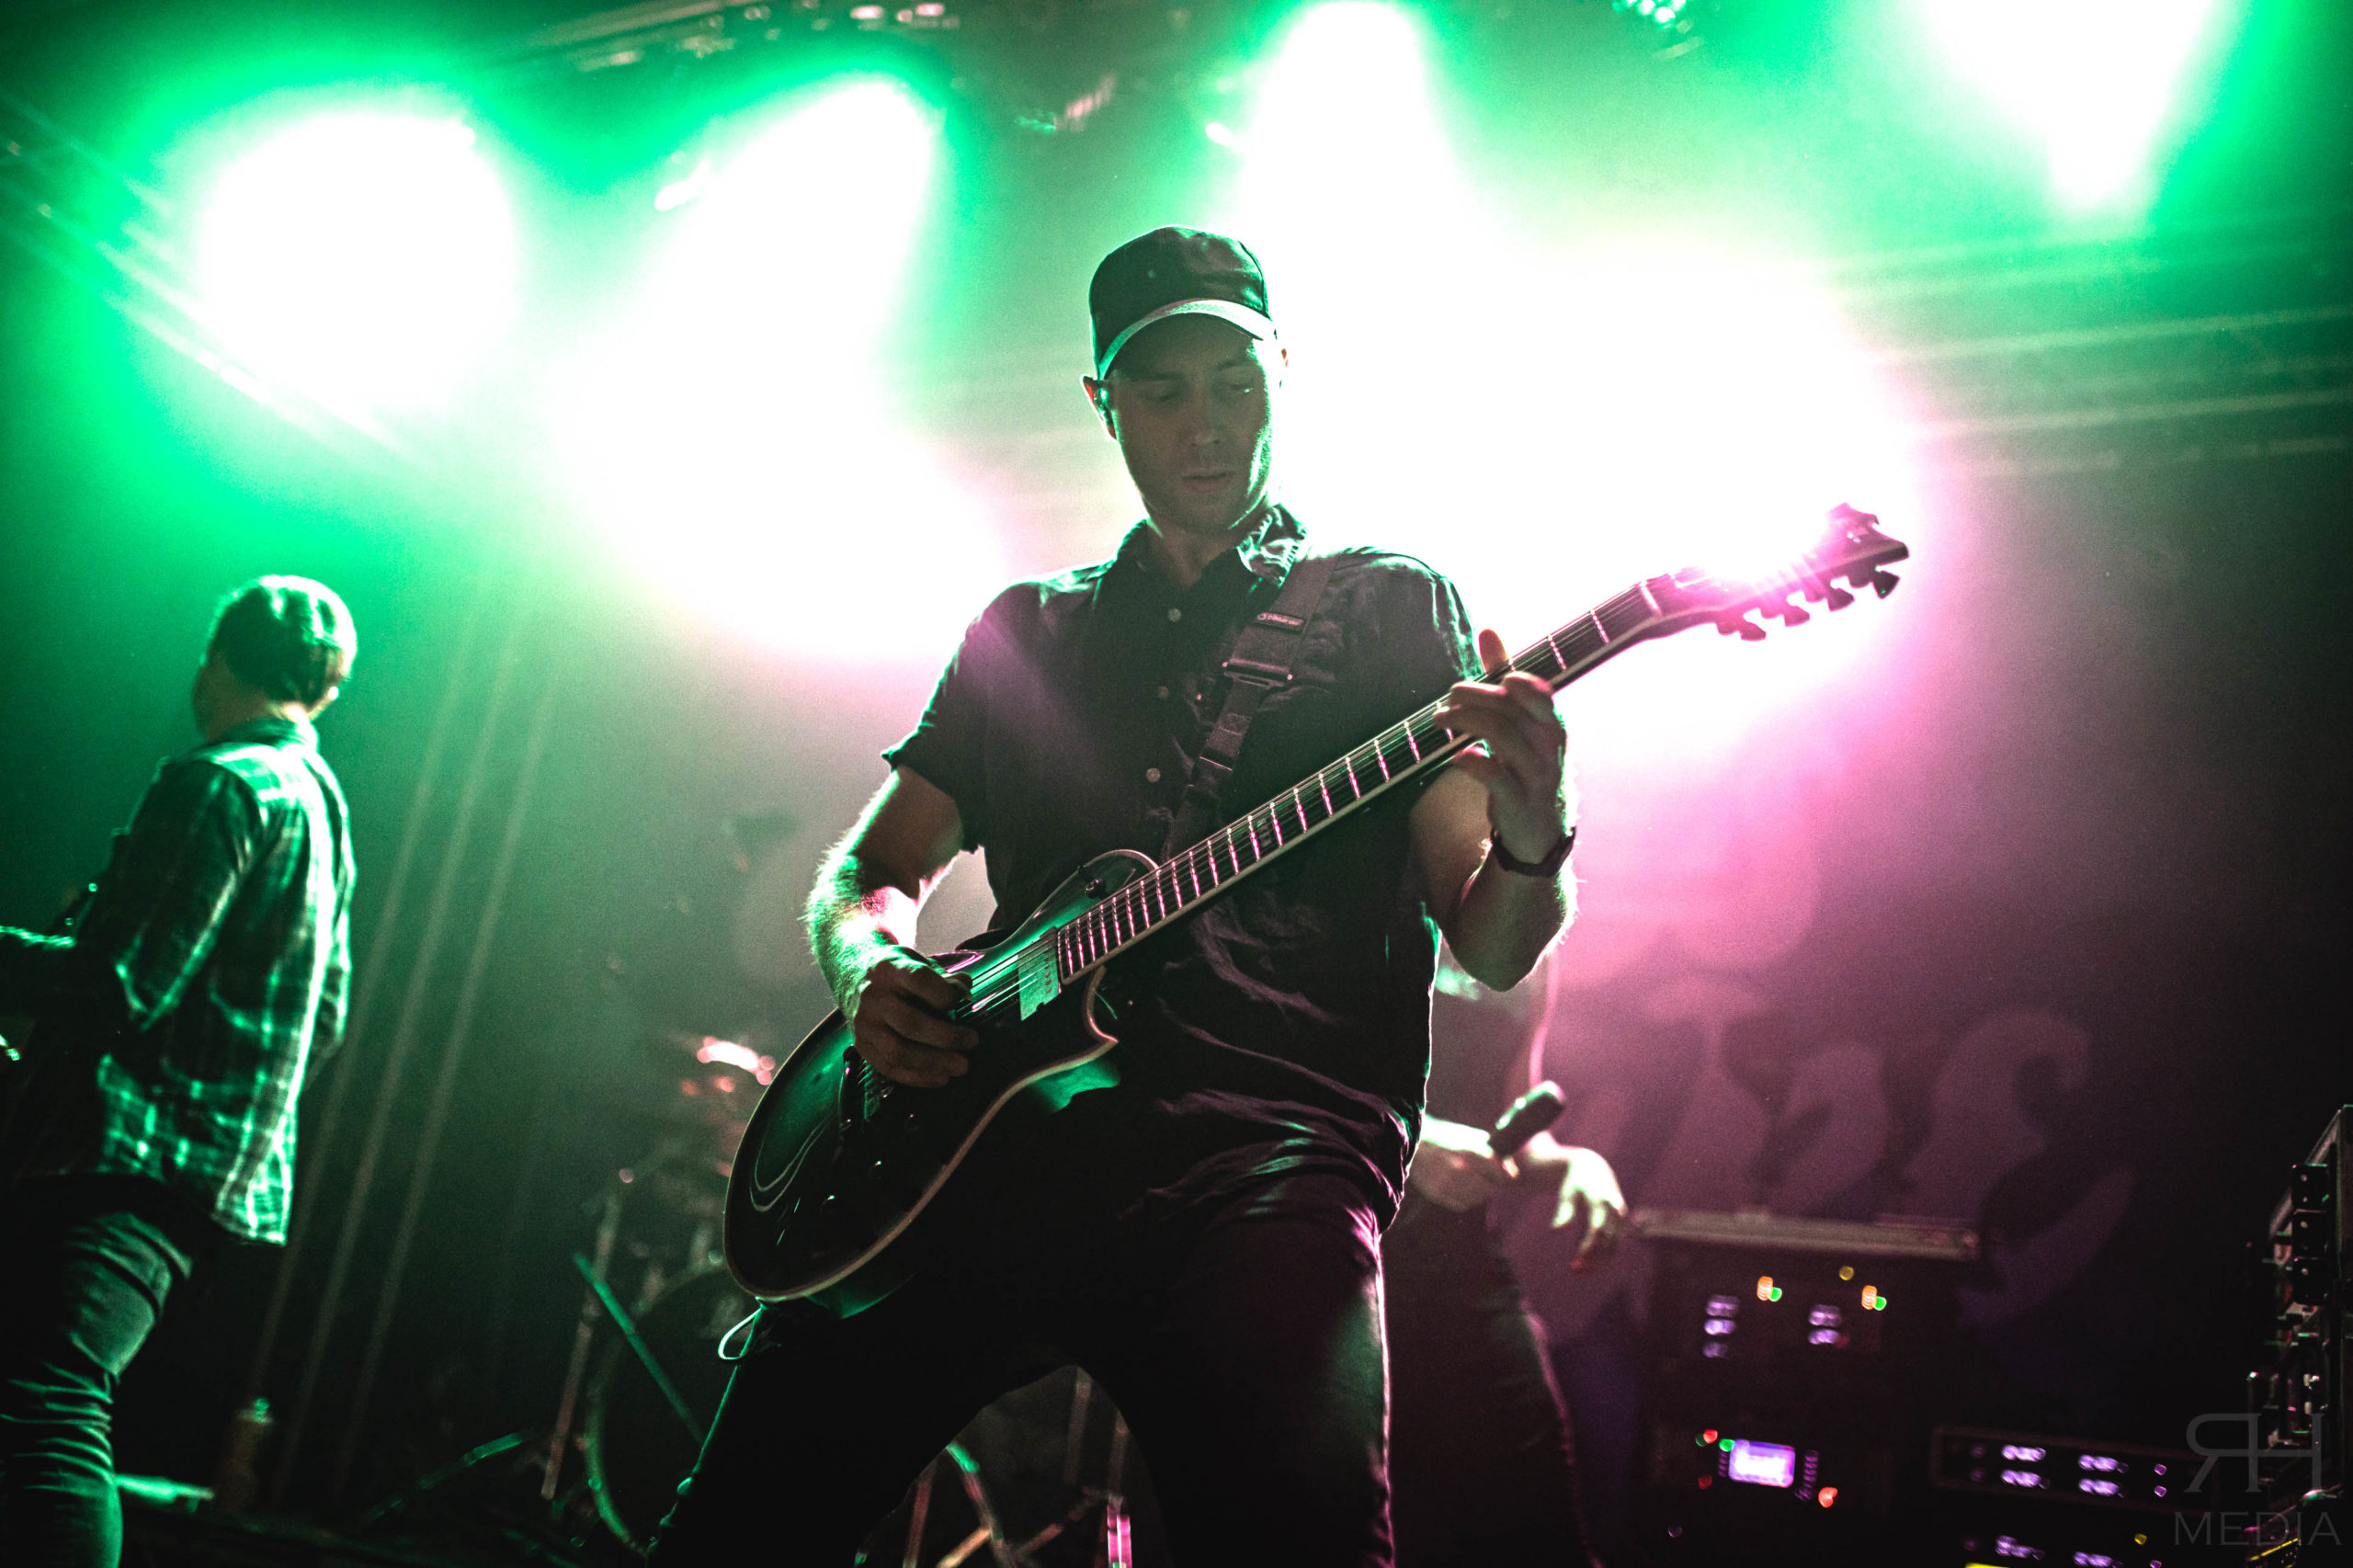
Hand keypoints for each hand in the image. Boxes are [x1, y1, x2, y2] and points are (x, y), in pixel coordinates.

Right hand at [844, 946, 977, 1088]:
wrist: (851, 975)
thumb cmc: (894, 972)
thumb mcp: (916, 962)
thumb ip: (941, 978)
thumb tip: (965, 989)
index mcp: (890, 970)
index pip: (918, 981)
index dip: (945, 994)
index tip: (963, 1001)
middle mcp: (873, 997)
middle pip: (910, 1023)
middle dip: (946, 1037)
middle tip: (972, 1042)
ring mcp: (865, 1024)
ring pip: (898, 1051)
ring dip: (933, 1063)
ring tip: (961, 1066)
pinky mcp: (862, 1046)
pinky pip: (889, 1068)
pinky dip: (918, 1077)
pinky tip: (940, 1078)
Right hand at [1407, 1117, 1514, 1211]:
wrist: (1412, 1143)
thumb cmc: (1443, 1136)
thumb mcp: (1467, 1135)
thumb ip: (1489, 1149)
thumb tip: (1509, 1164)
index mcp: (1470, 1152)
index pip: (1501, 1173)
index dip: (1505, 1175)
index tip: (1507, 1175)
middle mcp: (1460, 1171)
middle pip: (1490, 1189)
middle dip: (1492, 1184)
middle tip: (1489, 1179)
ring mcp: (1448, 1184)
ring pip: (1477, 1199)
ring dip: (1479, 1193)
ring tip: (1474, 1183)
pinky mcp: (1437, 1194)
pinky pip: (1462, 1205)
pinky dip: (1466, 1200)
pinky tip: (1461, 1189)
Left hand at [1434, 629, 1571, 863]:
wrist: (1539, 828)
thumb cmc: (1525, 762)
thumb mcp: (1520, 720)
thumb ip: (1504, 675)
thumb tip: (1488, 630)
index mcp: (1552, 722)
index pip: (1538, 692)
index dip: (1509, 680)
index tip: (1481, 682)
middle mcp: (1549, 746)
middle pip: (1509, 709)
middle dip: (1471, 698)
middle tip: (1446, 701)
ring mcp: (1536, 774)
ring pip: (1500, 736)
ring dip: (1462, 722)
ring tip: (1440, 720)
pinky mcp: (1518, 801)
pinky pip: (1493, 775)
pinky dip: (1470, 760)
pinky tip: (1457, 756)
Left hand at [1513, 1132, 1627, 1269]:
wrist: (1594, 1167)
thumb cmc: (1575, 1182)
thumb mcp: (1567, 1193)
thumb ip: (1563, 1211)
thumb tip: (1554, 1231)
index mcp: (1601, 1200)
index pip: (1597, 1230)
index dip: (1587, 1248)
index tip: (1575, 1262)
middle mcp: (1615, 1209)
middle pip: (1607, 1241)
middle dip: (1593, 1258)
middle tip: (1575, 1271)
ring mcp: (1620, 1216)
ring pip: (1613, 1245)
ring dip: (1599, 1261)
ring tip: (1580, 1271)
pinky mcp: (1620, 1222)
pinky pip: (1614, 1243)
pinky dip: (1603, 1256)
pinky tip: (1589, 1265)